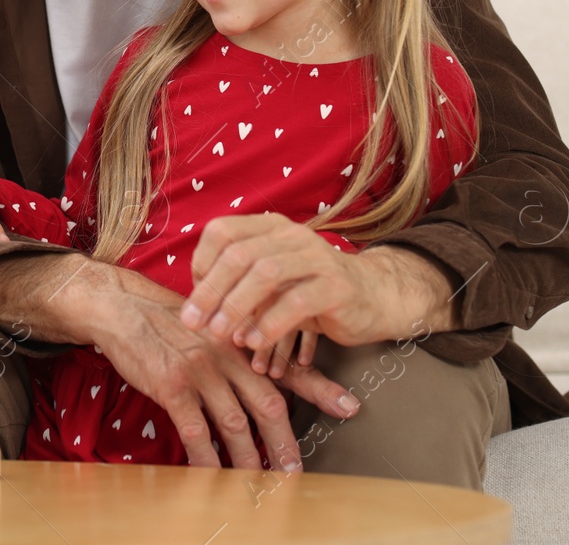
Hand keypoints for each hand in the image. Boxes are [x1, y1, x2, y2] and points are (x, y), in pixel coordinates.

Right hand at [94, 285, 356, 471]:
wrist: (122, 307)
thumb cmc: (166, 321)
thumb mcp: (210, 327)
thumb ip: (237, 353)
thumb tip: (263, 381)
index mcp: (240, 341)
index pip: (287, 367)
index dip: (321, 389)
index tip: (350, 407)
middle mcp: (227, 355)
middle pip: (267, 405)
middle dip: (285, 442)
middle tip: (294, 471)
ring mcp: (200, 370)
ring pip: (235, 424)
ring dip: (249, 459)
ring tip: (257, 484)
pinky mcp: (172, 385)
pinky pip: (196, 431)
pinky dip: (206, 458)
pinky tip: (211, 475)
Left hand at [181, 214, 452, 353]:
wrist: (374, 297)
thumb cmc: (312, 291)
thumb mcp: (272, 283)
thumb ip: (239, 287)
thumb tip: (196, 309)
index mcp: (270, 227)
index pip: (222, 231)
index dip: (201, 264)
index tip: (195, 298)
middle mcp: (292, 235)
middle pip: (239, 254)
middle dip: (210, 291)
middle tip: (193, 322)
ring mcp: (317, 257)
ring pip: (265, 273)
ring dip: (236, 306)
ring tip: (220, 333)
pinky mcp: (337, 285)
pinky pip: (296, 302)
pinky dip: (269, 323)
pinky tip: (254, 342)